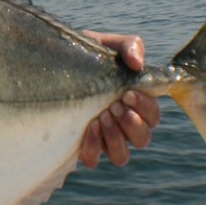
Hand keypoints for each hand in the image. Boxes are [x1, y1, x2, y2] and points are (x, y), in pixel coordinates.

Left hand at [79, 32, 160, 168]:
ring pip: (122, 156)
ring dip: (115, 139)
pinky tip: (87, 127)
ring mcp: (103, 138)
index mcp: (135, 103)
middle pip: (143, 139)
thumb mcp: (107, 44)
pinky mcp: (82, 146)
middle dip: (131, 124)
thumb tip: (137, 63)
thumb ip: (129, 46)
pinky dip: (93, 148)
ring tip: (101, 117)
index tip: (128, 92)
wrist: (52, 63)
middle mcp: (123, 125)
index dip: (146, 108)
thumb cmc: (85, 55)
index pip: (153, 116)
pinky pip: (93, 160)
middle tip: (114, 106)